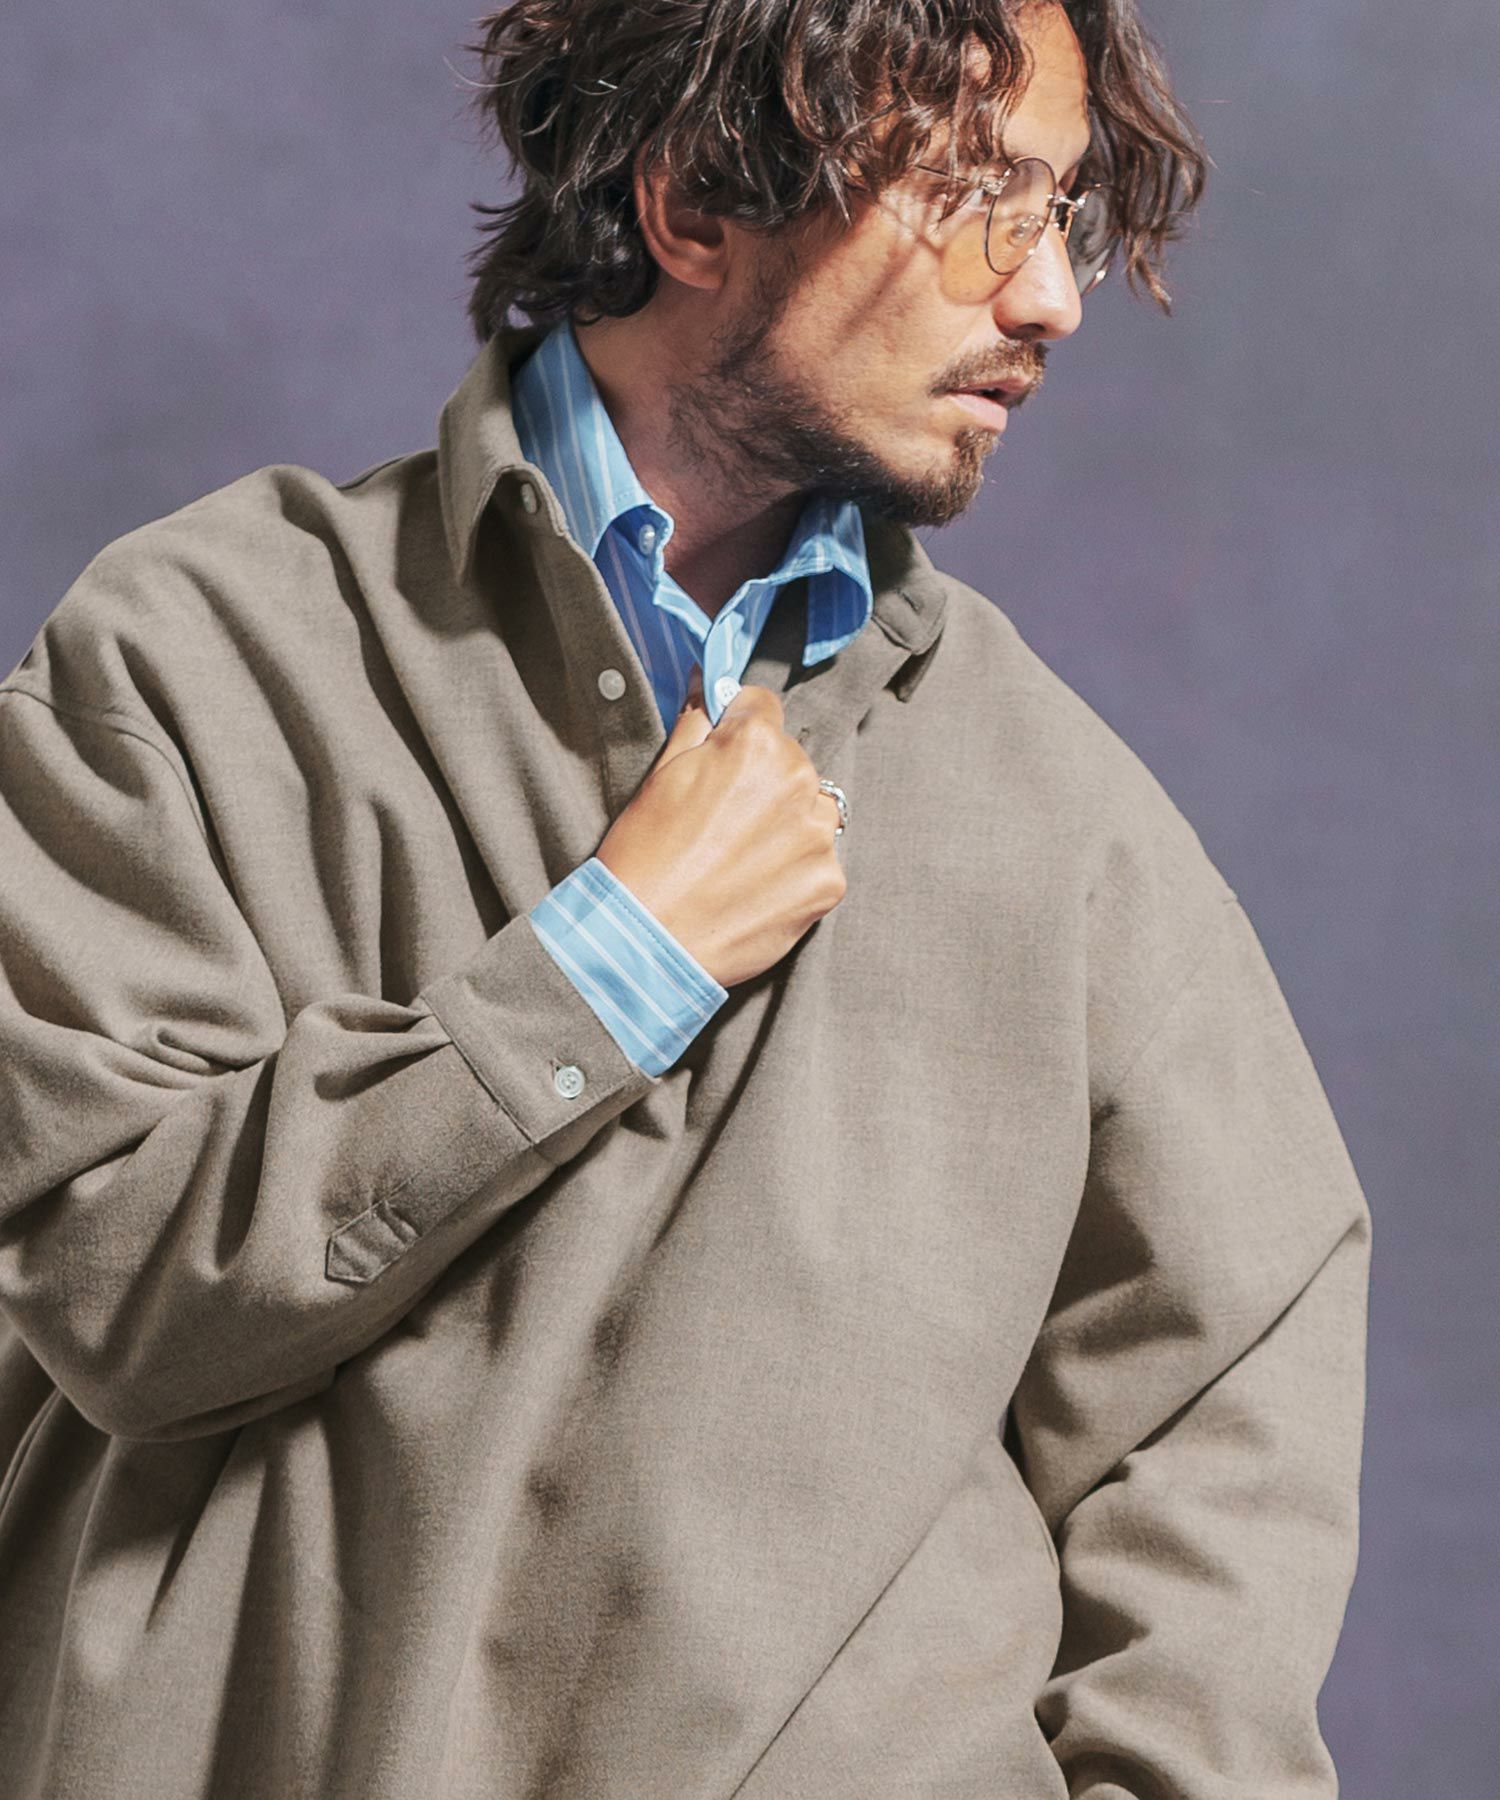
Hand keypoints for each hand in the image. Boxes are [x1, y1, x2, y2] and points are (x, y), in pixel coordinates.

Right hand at [594, 665, 847, 987]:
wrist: (646, 942)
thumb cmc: (643, 856)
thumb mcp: (659, 776)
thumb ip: (696, 724)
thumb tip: (708, 686)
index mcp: (754, 743)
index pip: (762, 707)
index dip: (737, 729)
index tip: (724, 753)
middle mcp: (798, 780)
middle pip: (791, 762)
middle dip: (763, 781)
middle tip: (721, 823)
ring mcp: (818, 834)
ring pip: (812, 811)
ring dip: (788, 825)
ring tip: (740, 859)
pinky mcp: (828, 883)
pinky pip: (819, 862)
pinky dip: (795, 872)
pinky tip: (755, 889)